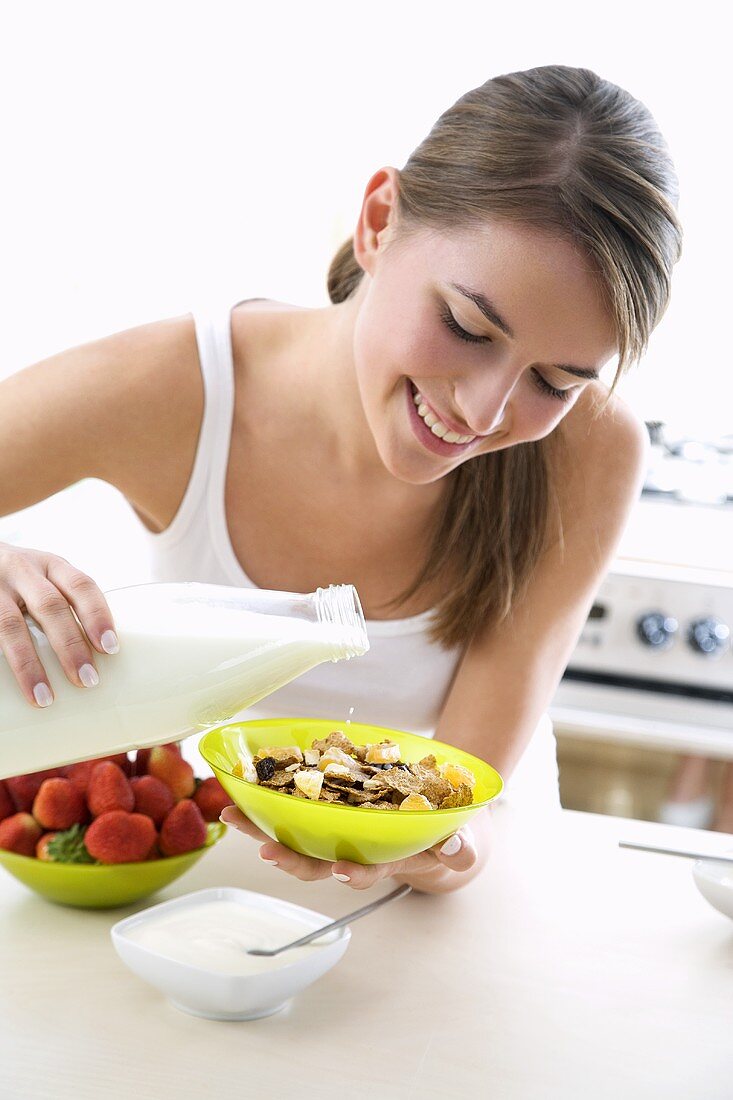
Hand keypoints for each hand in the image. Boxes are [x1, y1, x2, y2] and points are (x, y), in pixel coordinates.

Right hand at [0, 542, 118, 706]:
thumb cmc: (20, 579)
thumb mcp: (45, 578)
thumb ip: (65, 605)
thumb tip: (99, 654)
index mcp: (51, 565)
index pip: (81, 586)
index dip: (97, 615)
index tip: (110, 648)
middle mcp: (23, 570)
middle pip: (50, 606)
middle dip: (70, 644)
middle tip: (87, 678)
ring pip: (11, 625)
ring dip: (29, 664)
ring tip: (44, 696)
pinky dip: (1, 658)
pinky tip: (6, 683)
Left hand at [219, 804, 479, 890]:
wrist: (430, 826)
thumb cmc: (444, 838)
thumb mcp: (459, 843)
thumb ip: (460, 848)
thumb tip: (455, 848)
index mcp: (384, 861)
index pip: (365, 871)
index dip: (353, 873)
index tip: (343, 868)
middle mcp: (352, 851)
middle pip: (317, 863)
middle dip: (291, 860)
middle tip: (268, 852)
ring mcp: (335, 833)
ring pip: (294, 837)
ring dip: (262, 830)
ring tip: (233, 816)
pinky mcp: (325, 811)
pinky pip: (292, 810)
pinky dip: (266, 804)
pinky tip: (242, 792)